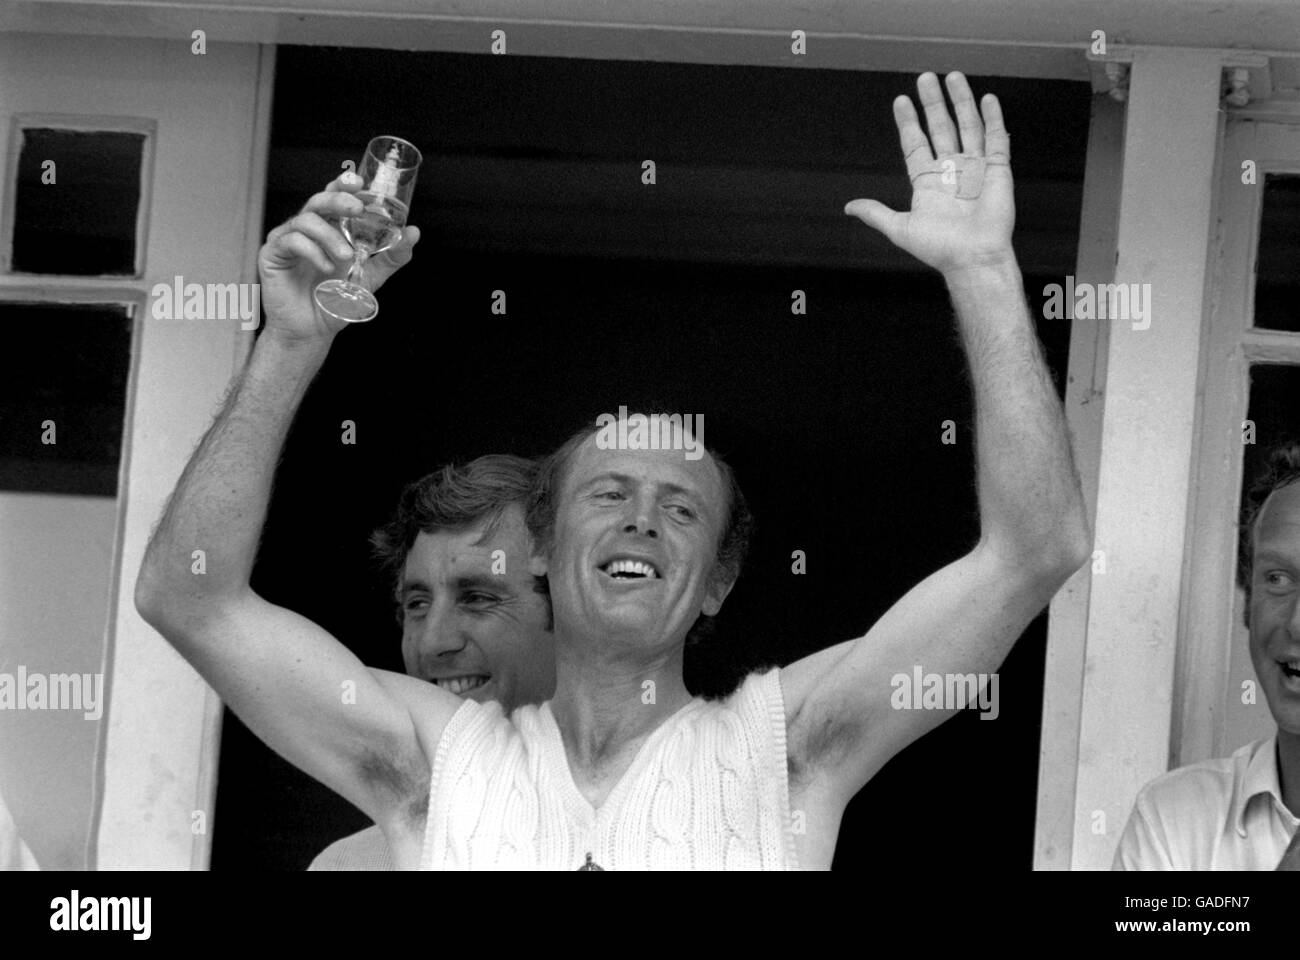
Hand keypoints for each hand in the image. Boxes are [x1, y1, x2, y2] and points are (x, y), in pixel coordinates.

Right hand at [257, 173, 419, 343]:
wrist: (314, 331)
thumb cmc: (337, 301)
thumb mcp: (371, 277)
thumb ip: (391, 256)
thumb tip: (414, 232)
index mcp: (328, 228)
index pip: (333, 197)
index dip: (343, 184)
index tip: (359, 182)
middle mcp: (306, 229)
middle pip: (318, 201)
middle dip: (338, 200)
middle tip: (357, 209)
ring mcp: (287, 239)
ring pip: (305, 220)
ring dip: (330, 236)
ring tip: (347, 257)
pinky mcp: (272, 254)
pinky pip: (291, 241)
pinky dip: (312, 251)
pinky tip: (326, 268)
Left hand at [845, 72, 1013, 275]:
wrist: (972, 257)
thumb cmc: (939, 247)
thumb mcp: (900, 228)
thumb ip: (876, 213)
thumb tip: (849, 207)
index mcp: (928, 181)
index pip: (916, 143)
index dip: (908, 122)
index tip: (901, 101)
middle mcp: (951, 170)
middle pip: (941, 127)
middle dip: (932, 103)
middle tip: (925, 78)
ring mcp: (974, 168)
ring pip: (967, 126)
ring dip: (960, 102)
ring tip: (952, 77)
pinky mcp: (998, 170)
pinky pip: (996, 139)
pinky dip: (993, 118)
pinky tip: (986, 99)